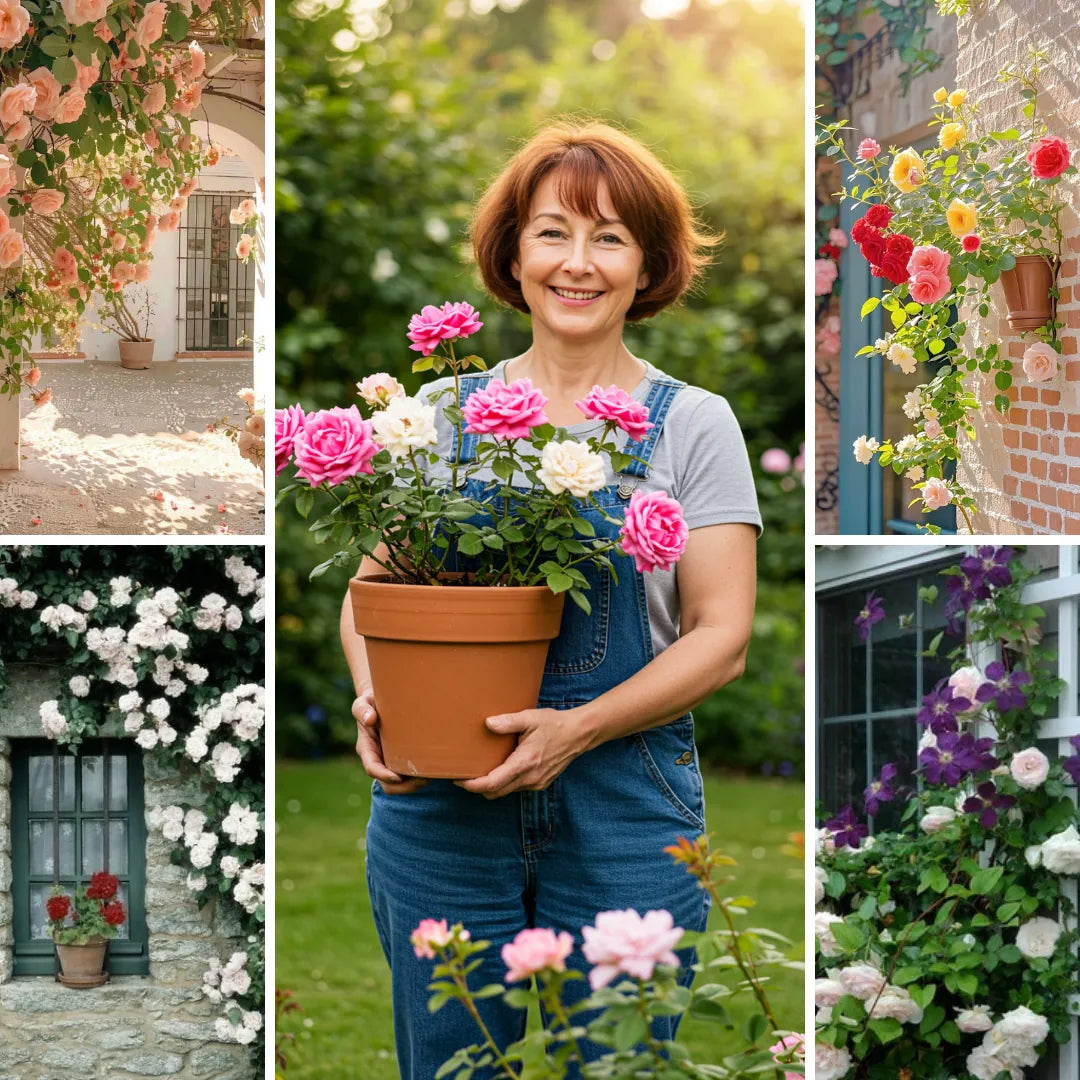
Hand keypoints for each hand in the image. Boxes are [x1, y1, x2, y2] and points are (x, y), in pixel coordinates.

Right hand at [353, 688, 428, 794]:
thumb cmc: (373, 702)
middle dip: (405, 786)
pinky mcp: (403, 760)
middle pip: (388, 785)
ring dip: (416, 785)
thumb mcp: (364, 702)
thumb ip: (362, 710)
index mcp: (367, 749)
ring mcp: (390, 762)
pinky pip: (410, 777)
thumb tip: (370, 719)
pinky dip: (422, 777)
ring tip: (432, 775)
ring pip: (401, 786)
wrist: (384, 700)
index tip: (398, 777)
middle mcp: (378, 759)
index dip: (384, 776)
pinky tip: (435, 769)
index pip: (372, 768)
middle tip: (424, 778)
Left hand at [456, 707, 591, 799]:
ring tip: (480, 771)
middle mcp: (530, 778)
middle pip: (495, 792)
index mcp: (524, 763)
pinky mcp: (540, 783)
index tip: (458, 780)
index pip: (492, 783)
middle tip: (464, 775)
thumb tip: (488, 723)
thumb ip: (508, 722)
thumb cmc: (554, 724)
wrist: (579, 734)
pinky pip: (517, 788)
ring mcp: (536, 783)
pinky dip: (505, 783)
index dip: (472, 785)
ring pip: (506, 792)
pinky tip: (501, 768)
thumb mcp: (530, 718)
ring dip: (491, 786)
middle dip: (477, 788)